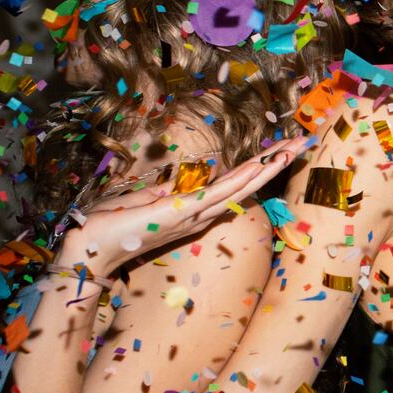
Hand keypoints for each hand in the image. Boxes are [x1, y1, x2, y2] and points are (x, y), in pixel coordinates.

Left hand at [55, 135, 309, 275]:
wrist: (90, 249)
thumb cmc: (111, 227)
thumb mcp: (140, 204)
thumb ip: (160, 196)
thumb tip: (169, 187)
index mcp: (193, 212)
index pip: (232, 186)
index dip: (258, 169)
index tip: (280, 150)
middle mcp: (200, 215)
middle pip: (246, 186)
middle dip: (274, 164)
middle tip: (302, 144)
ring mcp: (193, 215)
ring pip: (240, 189)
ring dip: (266, 168)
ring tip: (290, 150)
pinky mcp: (181, 212)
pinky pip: (218, 195)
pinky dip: (240, 181)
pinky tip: (258, 167)